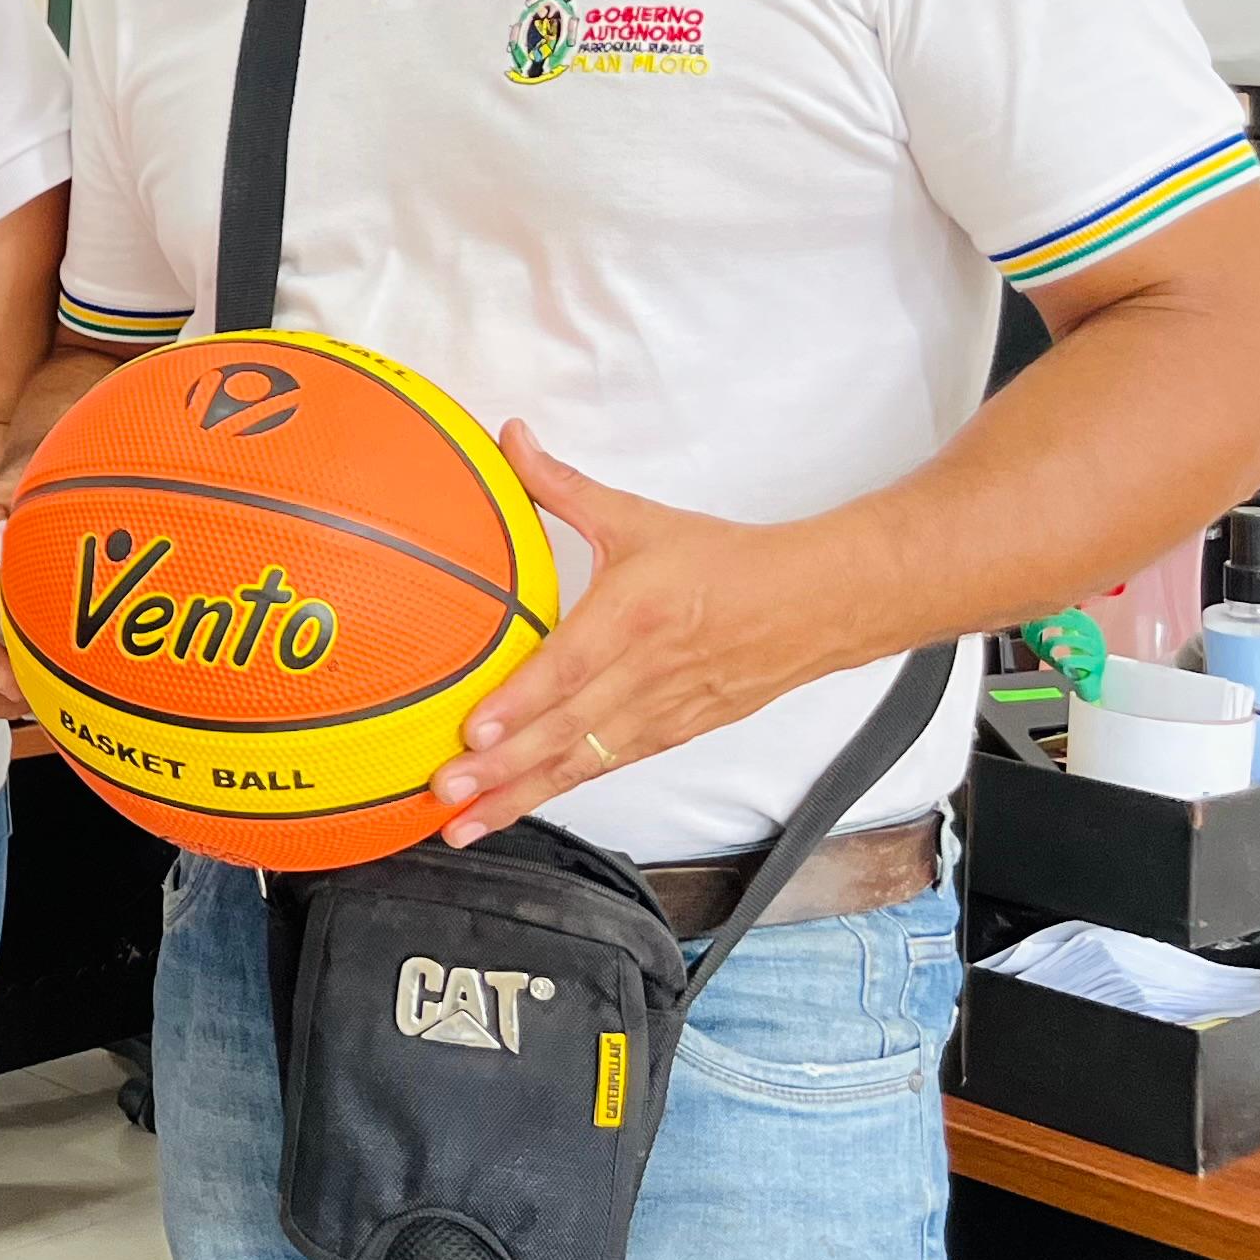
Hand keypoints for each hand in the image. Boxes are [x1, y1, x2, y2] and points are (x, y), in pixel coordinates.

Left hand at [431, 425, 846, 845]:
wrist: (816, 605)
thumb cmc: (723, 561)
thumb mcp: (637, 517)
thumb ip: (561, 484)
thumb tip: (509, 436)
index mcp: (633, 615)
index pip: (568, 668)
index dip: (520, 703)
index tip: (471, 729)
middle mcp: (645, 673)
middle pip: (566, 730)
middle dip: (501, 768)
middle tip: (443, 792)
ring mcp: (662, 712)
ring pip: (583, 763)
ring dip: (521, 795)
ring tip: (465, 823)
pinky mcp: (675, 735)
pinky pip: (608, 768)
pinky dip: (560, 792)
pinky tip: (516, 809)